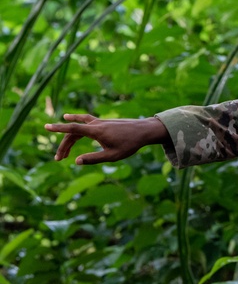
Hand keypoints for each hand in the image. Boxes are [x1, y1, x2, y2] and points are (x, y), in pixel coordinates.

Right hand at [44, 114, 168, 164]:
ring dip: (70, 139)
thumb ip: (94, 158)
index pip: (73, 129)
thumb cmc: (130, 144)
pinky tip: (73, 129)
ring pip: (79, 128)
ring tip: (63, 153)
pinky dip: (77, 127)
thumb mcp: (113, 156)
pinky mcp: (104, 123)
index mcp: (97, 131)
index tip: (47, 126)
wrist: (145, 131)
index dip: (59, 128)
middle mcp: (96, 124)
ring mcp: (100, 122)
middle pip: (74, 132)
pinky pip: (86, 124)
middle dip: (64, 145)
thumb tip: (76, 161)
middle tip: (58, 159)